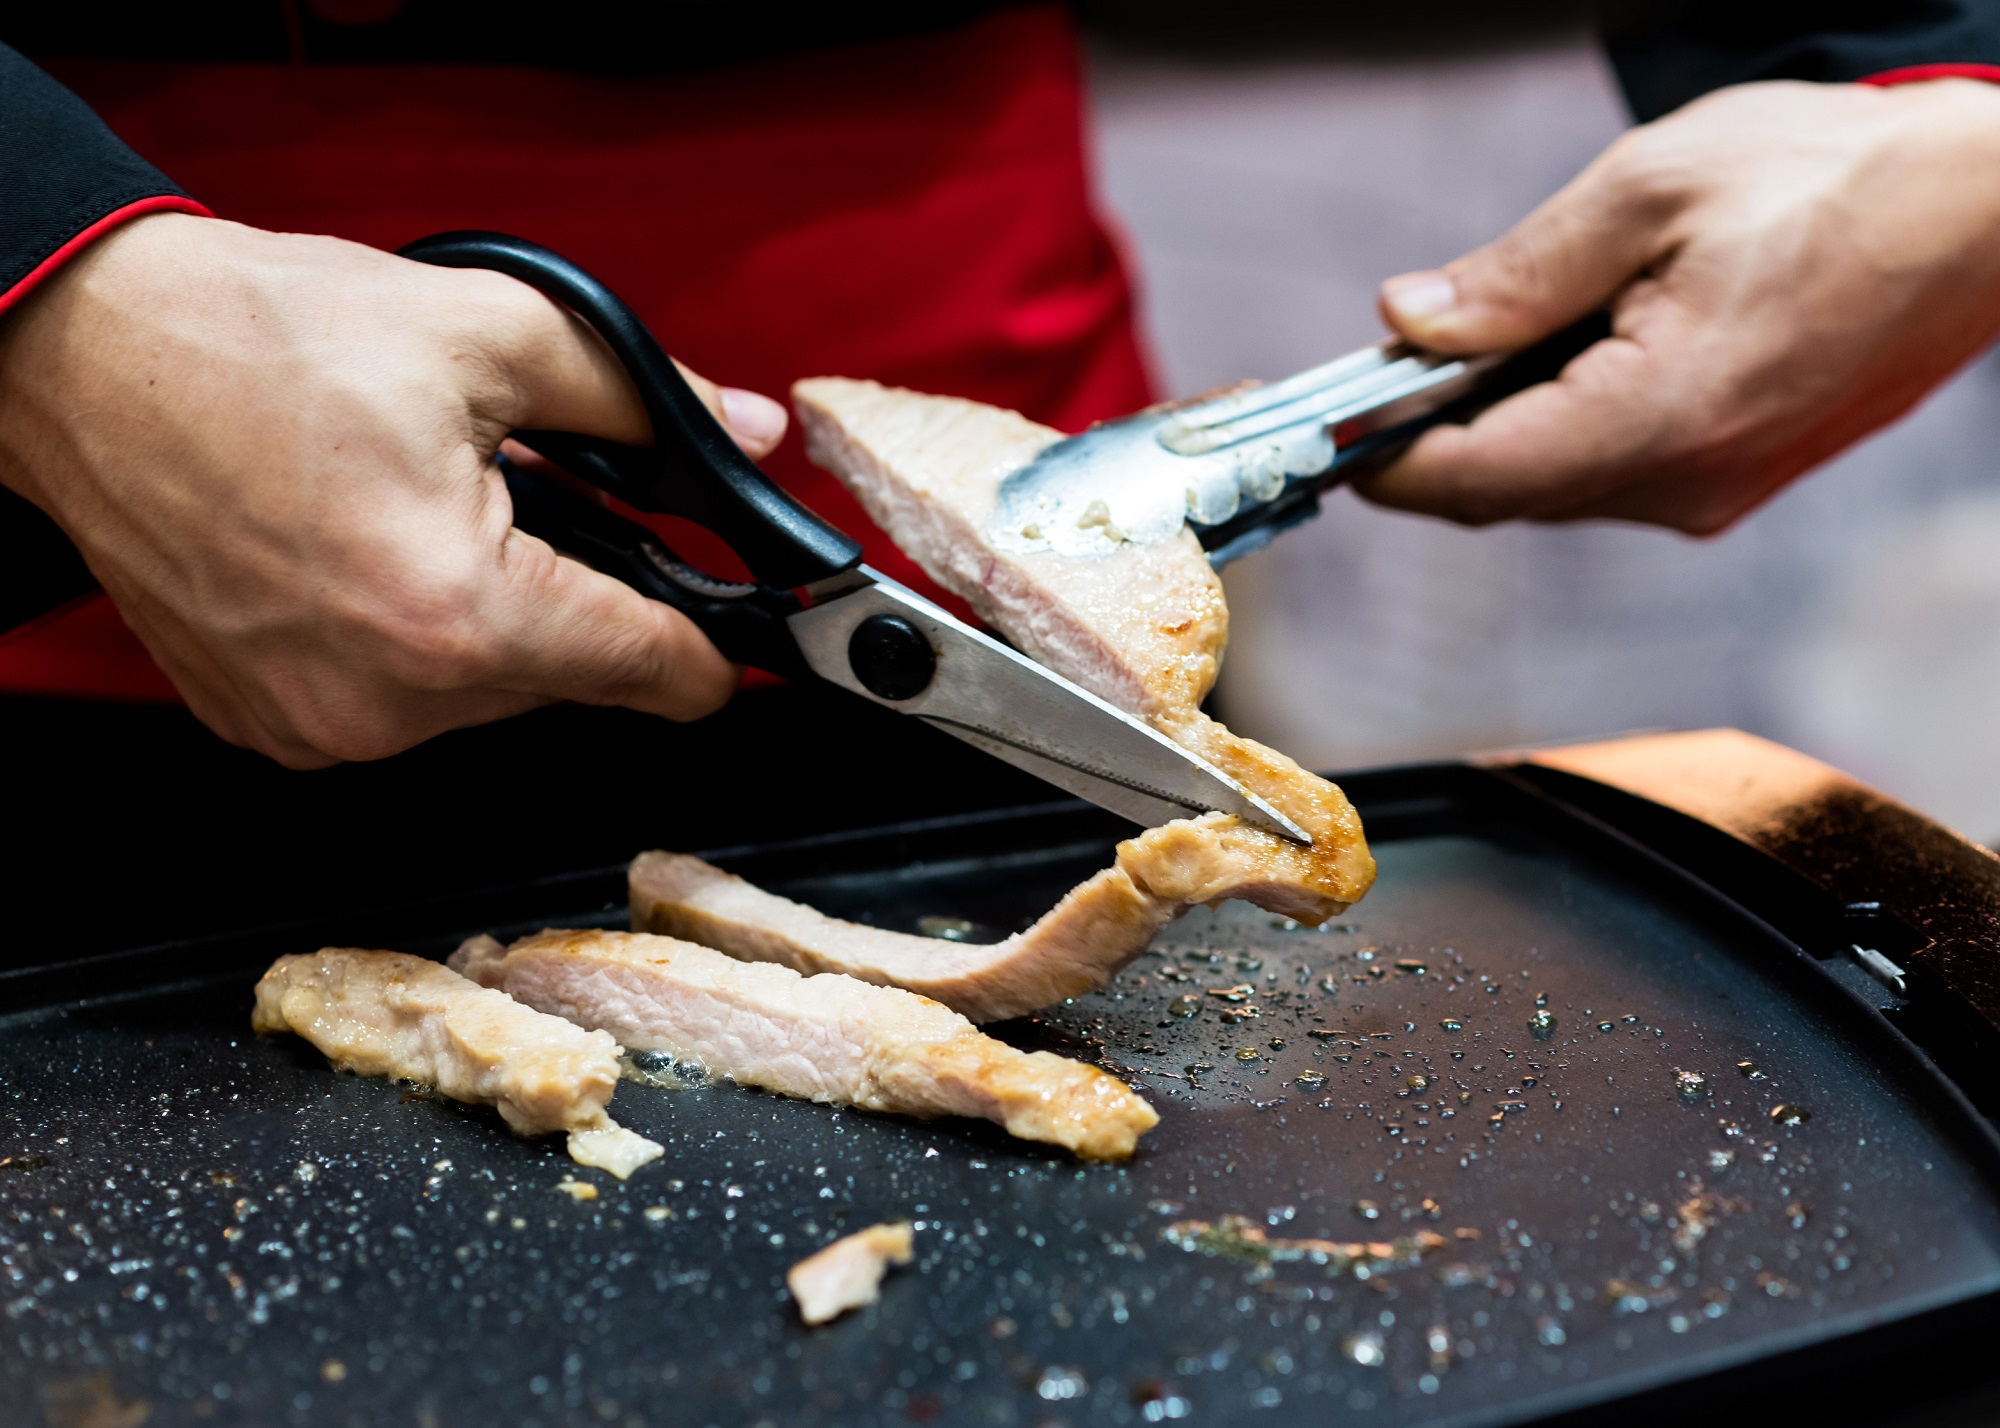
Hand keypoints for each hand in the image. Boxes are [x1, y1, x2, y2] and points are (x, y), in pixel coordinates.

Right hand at [0, 213, 789, 766]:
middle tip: (527, 501)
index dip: (712, 642)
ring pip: (489, 694)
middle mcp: (391, 701)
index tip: (729, 626)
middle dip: (577, 594)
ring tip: (426, 511)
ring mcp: (323, 728)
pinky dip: (412, 641)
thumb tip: (743, 432)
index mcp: (461, 614)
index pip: (660, 676)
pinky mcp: (272, 729)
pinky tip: (369, 554)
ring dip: (491, 617)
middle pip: (573, 680)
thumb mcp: (492, 332)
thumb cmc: (255, 339)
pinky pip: (401, 704)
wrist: (80, 356)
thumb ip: (645, 398)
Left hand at [1364, 78, 1999, 532]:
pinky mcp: (1733, 476)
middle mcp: (1681, 485)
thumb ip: (1515, 275)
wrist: (1990, 208)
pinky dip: (1563, 422)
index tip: (1330, 427)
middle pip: (1501, 494)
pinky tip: (1570, 350)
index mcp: (1654, 421)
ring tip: (1495, 334)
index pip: (1467, 482)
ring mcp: (1712, 492)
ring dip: (1501, 424)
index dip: (1382, 460)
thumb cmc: (1841, 179)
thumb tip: (1409, 320)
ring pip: (1554, 484)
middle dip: (1433, 435)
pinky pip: (1611, 470)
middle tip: (1394, 361)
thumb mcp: (1649, 190)